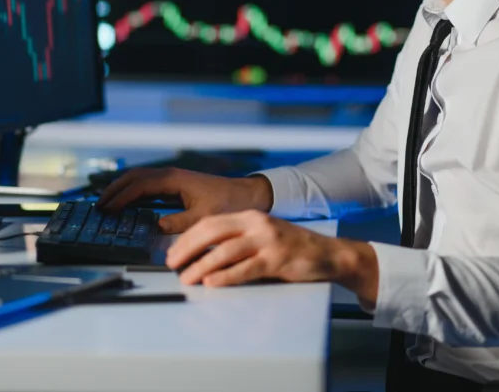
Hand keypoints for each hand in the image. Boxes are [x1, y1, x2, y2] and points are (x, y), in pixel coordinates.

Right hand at [95, 168, 273, 233]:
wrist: (247, 194)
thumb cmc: (229, 204)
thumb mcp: (203, 218)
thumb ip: (179, 223)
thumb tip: (156, 225)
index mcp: (174, 179)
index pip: (140, 185)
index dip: (121, 197)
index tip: (108, 208)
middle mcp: (171, 175)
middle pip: (134, 177)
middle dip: (115, 189)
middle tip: (99, 205)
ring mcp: (173, 177)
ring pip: (140, 178)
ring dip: (122, 188)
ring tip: (107, 202)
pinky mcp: (176, 183)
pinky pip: (149, 184)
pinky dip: (134, 190)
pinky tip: (127, 201)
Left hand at [166, 210, 378, 304]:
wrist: (327, 253)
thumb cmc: (290, 247)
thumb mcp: (260, 236)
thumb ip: (235, 240)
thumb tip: (200, 255)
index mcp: (248, 216)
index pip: (209, 223)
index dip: (187, 238)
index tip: (172, 252)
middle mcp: (256, 223)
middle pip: (213, 231)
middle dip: (188, 247)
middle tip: (172, 263)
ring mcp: (267, 240)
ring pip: (226, 250)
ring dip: (202, 265)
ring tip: (187, 278)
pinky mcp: (277, 259)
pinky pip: (246, 268)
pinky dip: (227, 276)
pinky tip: (212, 282)